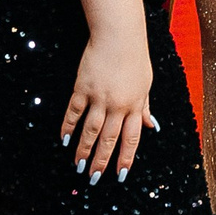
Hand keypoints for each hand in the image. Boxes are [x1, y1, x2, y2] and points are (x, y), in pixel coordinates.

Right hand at [61, 28, 154, 183]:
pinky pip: (74, 112)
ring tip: (78, 166)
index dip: (125, 158)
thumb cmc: (135, 59)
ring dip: (84, 150)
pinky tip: (64, 140)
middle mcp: (117, 105)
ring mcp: (99, 97)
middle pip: (109, 139)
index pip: (131, 139)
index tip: (120, 174)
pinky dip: (68, 128)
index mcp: (135, 106)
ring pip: (90, 130)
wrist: (119, 36)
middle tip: (94, 178)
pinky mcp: (82, 88)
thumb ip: (144, 107)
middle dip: (102, 161)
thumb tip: (151, 126)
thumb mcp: (145, 84)